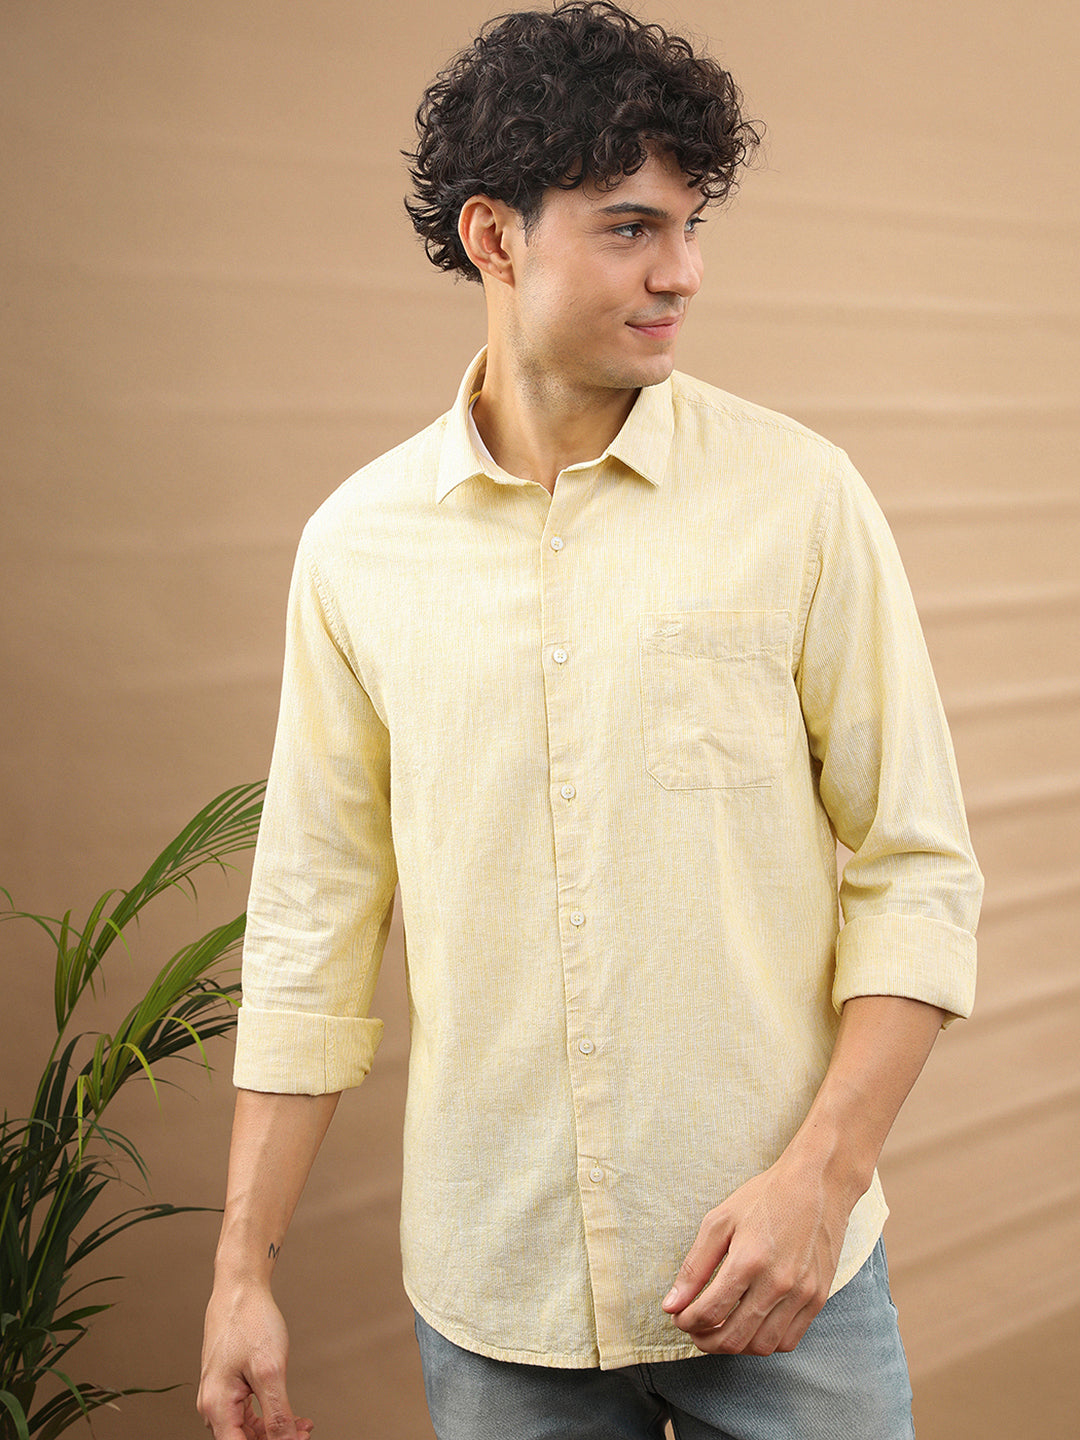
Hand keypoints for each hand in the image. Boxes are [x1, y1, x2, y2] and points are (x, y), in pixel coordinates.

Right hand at [198, 1280, 313, 1438]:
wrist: (241, 1288)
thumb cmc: (251, 1320)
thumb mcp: (271, 1371)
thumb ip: (277, 1415)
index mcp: (217, 1407)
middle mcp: (213, 1405)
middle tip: (304, 1433)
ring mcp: (219, 1394)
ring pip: (246, 1430)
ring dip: (274, 1431)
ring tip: (302, 1425)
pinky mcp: (228, 1384)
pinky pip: (246, 1413)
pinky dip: (268, 1416)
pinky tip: (290, 1414)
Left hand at [661, 1151, 853, 1356]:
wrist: (816, 1184)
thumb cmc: (764, 1198)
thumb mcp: (720, 1221)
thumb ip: (695, 1266)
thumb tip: (672, 1304)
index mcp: (748, 1260)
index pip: (709, 1313)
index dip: (686, 1322)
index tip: (679, 1317)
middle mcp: (778, 1283)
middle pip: (734, 1338)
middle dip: (705, 1341)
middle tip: (694, 1330)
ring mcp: (802, 1294)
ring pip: (762, 1346)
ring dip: (735, 1346)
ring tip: (720, 1329)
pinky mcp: (818, 1299)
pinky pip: (788, 1340)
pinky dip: (764, 1342)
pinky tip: (751, 1325)